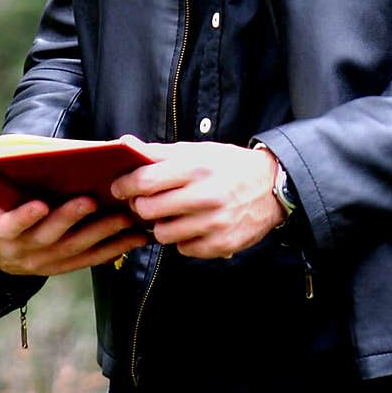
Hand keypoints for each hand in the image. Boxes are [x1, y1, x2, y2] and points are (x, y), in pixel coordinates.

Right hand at [0, 136, 148, 275]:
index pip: (9, 226)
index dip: (23, 219)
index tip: (38, 205)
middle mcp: (24, 250)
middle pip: (49, 236)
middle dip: (70, 220)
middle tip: (89, 200)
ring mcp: (49, 260)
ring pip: (78, 248)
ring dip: (103, 233)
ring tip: (124, 213)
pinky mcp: (70, 264)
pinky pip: (96, 258)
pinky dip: (118, 248)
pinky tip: (139, 235)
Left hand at [109, 137, 284, 259]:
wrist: (272, 187)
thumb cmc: (228, 166)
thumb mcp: (198, 151)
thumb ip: (160, 152)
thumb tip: (124, 143)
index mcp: (197, 168)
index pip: (145, 180)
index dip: (125, 185)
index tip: (119, 187)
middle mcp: (206, 196)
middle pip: (148, 209)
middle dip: (140, 206)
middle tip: (145, 202)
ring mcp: (214, 223)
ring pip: (163, 233)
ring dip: (161, 225)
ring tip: (171, 214)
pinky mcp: (221, 244)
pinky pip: (183, 248)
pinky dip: (183, 239)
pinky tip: (193, 226)